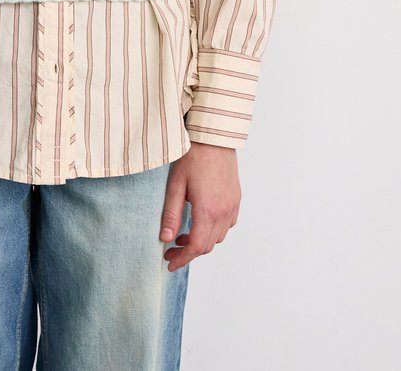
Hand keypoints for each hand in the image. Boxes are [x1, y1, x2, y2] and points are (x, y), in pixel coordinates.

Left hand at [159, 141, 240, 270]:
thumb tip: (165, 238)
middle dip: (188, 252)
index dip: (182, 258)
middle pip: (207, 245)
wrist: (214, 137)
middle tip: (171, 249)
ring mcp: (233, 206)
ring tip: (182, 234)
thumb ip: (171, 213)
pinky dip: (213, 230)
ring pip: (218, 237)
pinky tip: (201, 221)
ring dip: (201, 241)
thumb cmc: (193, 156)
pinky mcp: (236, 199)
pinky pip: (227, 225)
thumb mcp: (176, 184)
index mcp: (208, 210)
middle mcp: (224, 212)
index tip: (169, 262)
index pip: (195, 246)